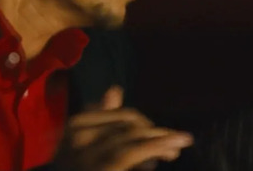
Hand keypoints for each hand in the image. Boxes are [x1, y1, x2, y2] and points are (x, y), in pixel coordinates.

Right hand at [53, 85, 192, 170]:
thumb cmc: (83, 168)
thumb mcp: (92, 146)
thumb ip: (105, 119)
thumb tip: (115, 89)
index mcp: (74, 126)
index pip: (119, 115)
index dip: (143, 123)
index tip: (159, 134)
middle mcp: (77, 136)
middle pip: (128, 124)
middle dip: (154, 132)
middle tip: (178, 142)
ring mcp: (87, 154)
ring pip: (135, 136)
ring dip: (162, 140)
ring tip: (178, 147)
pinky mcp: (104, 167)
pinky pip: (137, 150)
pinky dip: (159, 146)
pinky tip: (175, 147)